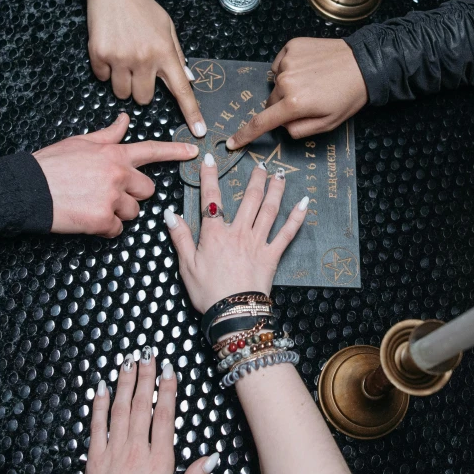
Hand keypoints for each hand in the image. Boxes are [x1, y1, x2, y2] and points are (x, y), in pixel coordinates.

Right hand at [33, 112, 197, 237]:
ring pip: (133, 212)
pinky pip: (117, 230)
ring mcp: (112, 198)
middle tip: (108, 193)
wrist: (27, 190)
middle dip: (133, 194)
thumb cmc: (50, 166)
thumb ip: (108, 135)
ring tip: (92, 204)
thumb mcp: (80, 142)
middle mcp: (118, 174)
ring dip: (118, 213)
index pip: (152, 150)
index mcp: (114, 154)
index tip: (194, 151)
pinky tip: (87, 218)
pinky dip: (105, 229)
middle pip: (147, 190)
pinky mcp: (104, 220)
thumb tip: (124, 120)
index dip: (175, 151)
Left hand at [33, 352, 217, 473]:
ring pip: (120, 409)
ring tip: (128, 361)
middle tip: (148, 354)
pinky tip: (101, 388)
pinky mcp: (95, 457)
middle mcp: (136, 449)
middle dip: (146, 376)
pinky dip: (99, 404)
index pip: (164, 415)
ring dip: (125, 383)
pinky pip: (97, 424)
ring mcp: (113, 450)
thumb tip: (211, 459)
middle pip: (142, 405)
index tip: (168, 368)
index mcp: (158, 461)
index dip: (167, 389)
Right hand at [70, 0, 205, 136]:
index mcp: (165, 52)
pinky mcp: (100, 55)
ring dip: (123, 83)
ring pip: (123, 94)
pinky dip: (106, 71)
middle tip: (138, 70)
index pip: (182, 89)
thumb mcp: (167, 27)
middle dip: (141, 90)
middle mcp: (145, 58)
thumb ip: (176, 54)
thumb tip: (188, 79)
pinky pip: (103, 79)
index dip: (191, 112)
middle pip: (144, 99)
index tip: (199, 131)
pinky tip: (110, 51)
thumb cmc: (142, 8)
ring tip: (123, 59)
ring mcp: (121, 57)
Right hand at [163, 154, 308, 313]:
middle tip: (260, 165)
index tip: (210, 159)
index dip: (209, 177)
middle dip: (255, 179)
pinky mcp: (272, 255)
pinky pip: (287, 233)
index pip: (210, 199)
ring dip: (275, 190)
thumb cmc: (208, 292)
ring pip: (269, 209)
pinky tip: (304, 203)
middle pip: (249, 199)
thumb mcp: (186, 265)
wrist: (234, 313)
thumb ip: (180, 237)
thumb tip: (170, 214)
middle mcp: (238, 232)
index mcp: (215, 234)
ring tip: (279, 175)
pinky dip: (296, 217)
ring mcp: (258, 242)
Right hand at [226, 38, 367, 149]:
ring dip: (288, 87)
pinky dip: (290, 69)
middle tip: (307, 102)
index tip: (232, 143)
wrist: (364, 63)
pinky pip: (281, 64)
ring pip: (276, 84)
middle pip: (271, 103)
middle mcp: (286, 82)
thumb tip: (282, 125)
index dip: (245, 135)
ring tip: (312, 82)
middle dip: (283, 107)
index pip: (261, 123)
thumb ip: (298, 130)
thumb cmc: (348, 97)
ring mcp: (288, 62)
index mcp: (294, 104)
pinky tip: (309, 69)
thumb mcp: (326, 125)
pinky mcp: (291, 47)